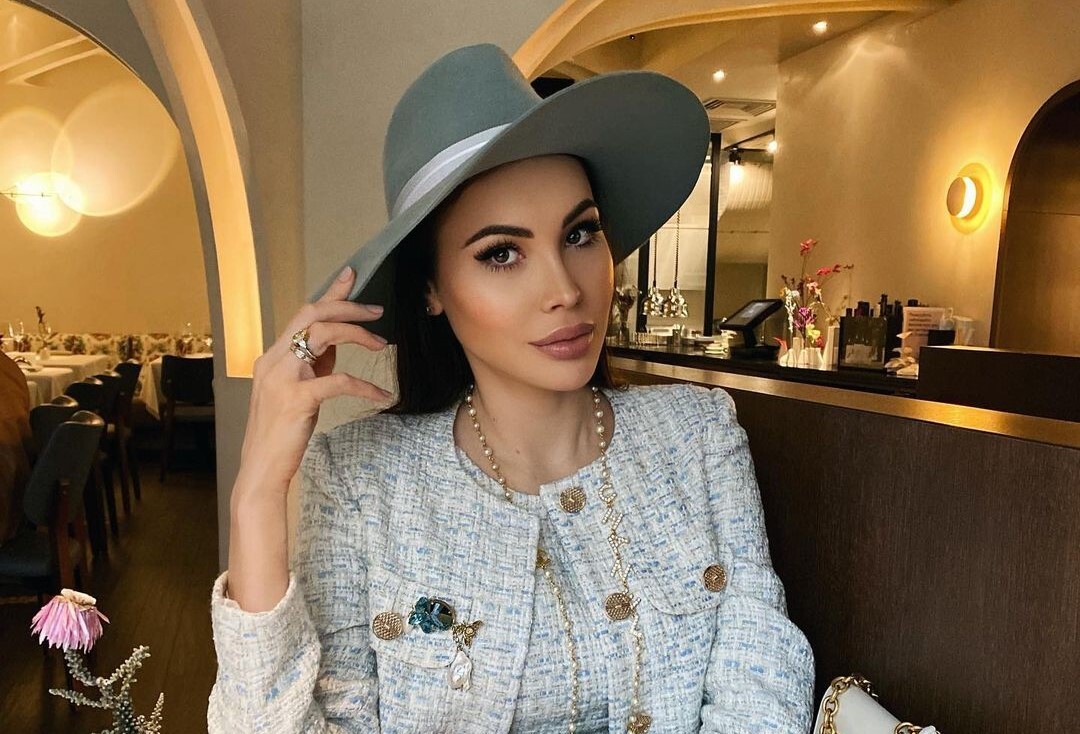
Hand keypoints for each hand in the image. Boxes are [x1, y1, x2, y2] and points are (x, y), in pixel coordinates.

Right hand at [236, 266, 390, 491]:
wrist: (261, 469)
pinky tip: (382, 394)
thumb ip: (313, 366)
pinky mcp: (297, 398)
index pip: (303, 314)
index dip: (330, 293)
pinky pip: (339, 381)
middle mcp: (273, 360)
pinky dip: (365, 385)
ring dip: (358, 334)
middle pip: (312, 314)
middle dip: (348, 306)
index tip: (351, 274)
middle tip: (377, 311)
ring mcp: (283, 378)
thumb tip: (338, 344)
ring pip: (324, 334)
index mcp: (272, 356)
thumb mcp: (297, 392)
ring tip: (382, 344)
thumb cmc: (281, 433)